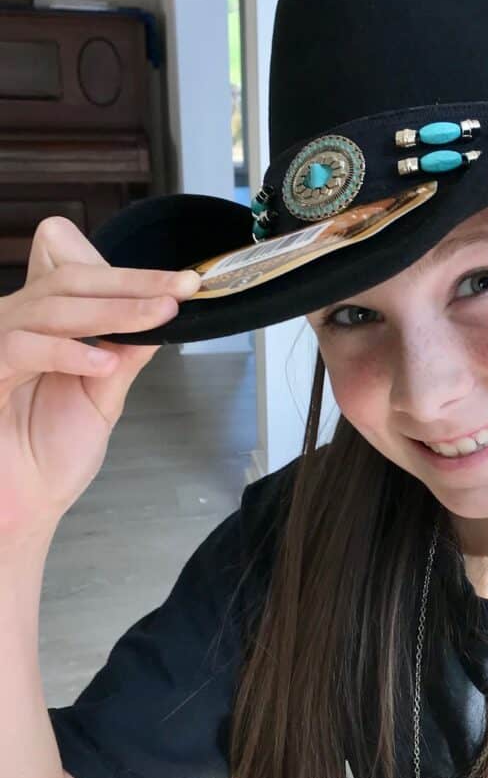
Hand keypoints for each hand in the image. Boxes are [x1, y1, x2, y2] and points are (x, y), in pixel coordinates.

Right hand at [0, 216, 200, 540]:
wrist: (21, 505)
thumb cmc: (49, 453)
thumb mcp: (103, 395)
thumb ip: (126, 354)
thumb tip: (164, 314)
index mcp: (44, 324)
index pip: (82, 273)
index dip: (129, 272)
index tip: (182, 283)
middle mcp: (16, 324)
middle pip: (72, 279)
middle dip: (133, 283)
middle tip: (182, 288)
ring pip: (53, 307)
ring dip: (113, 311)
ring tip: (158, 317)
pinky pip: (22, 347)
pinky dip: (68, 352)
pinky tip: (105, 362)